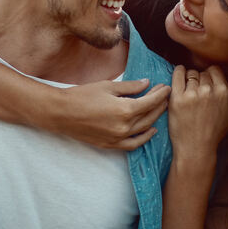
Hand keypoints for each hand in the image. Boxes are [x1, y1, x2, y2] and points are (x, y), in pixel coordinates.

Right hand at [47, 79, 169, 149]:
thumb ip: (130, 86)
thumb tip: (147, 83)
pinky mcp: (110, 145)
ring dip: (154, 119)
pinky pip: (133, 144)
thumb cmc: (82, 96)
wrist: (61, 113)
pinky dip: (143, 138)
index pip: (150, 102)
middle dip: (159, 104)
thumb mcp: (108, 86)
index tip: (166, 87)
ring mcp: (118, 138)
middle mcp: (124, 127)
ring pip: (144, 130)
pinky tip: (150, 131)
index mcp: (125, 110)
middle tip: (164, 95)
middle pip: (150, 116)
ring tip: (159, 109)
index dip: (160, 94)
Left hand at [168, 66, 227, 158]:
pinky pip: (178, 74)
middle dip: (200, 79)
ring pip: (191, 74)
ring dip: (189, 79)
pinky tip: (180, 75)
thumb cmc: (215, 132)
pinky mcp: (177, 98)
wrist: (196, 148)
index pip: (215, 70)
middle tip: (197, 92)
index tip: (206, 83)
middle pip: (202, 72)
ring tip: (189, 92)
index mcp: (223, 92)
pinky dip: (178, 71)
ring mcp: (192, 94)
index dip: (210, 75)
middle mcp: (208, 91)